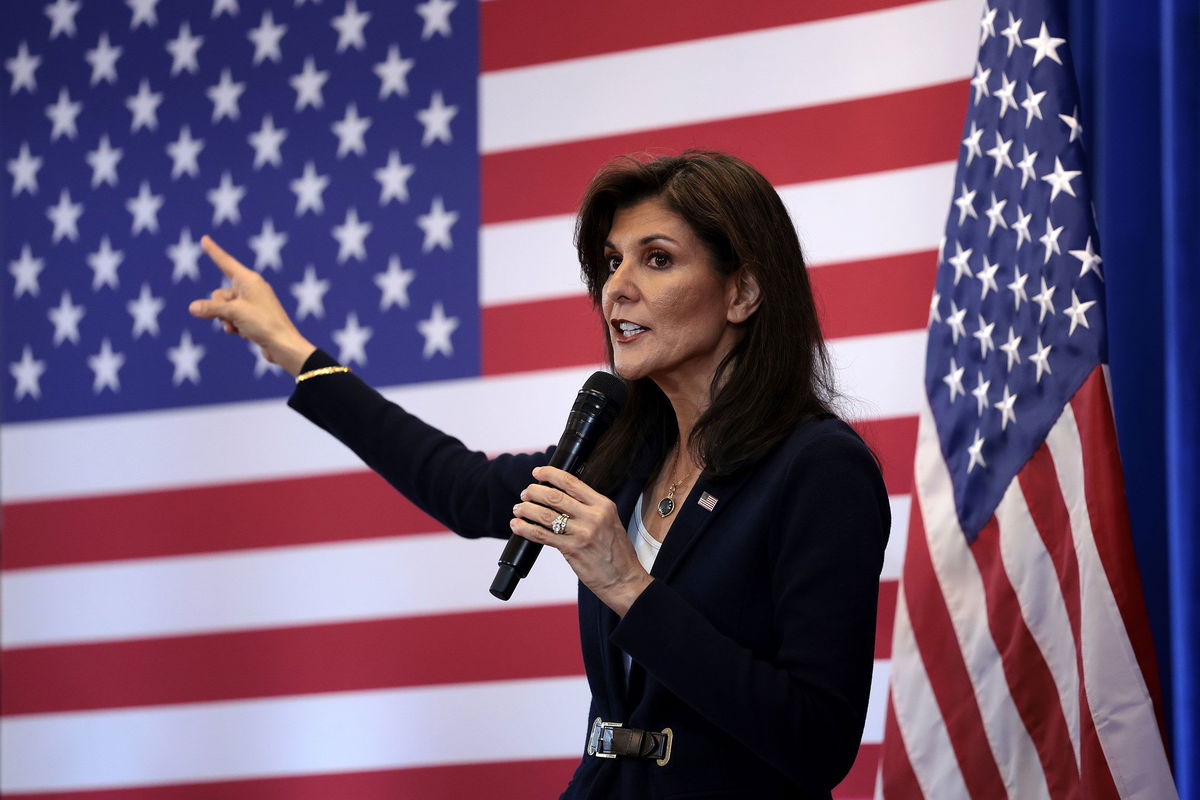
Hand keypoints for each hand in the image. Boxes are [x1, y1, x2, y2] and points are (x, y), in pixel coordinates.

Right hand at [188, 236, 315, 375]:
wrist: (283, 346)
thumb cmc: (264, 324)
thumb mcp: (234, 313)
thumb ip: (211, 308)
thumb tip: (193, 308)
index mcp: (249, 280)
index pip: (226, 262)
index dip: (214, 251)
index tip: (204, 239)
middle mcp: (251, 289)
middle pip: (219, 294)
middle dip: (219, 309)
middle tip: (232, 318)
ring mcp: (251, 304)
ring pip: (224, 309)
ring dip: (227, 321)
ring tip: (240, 328)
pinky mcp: (252, 318)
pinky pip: (232, 319)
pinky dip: (234, 327)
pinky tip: (245, 334)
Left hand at [511, 466, 651, 615]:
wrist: (625, 580)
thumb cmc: (617, 553)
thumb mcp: (610, 522)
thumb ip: (589, 509)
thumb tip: (561, 498)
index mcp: (604, 505)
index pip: (572, 482)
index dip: (550, 474)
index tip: (538, 472)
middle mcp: (593, 516)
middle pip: (555, 496)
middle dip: (534, 492)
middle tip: (526, 492)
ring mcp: (582, 533)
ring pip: (545, 514)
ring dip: (526, 509)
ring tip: (519, 508)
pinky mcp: (571, 549)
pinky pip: (542, 535)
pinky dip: (525, 529)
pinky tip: (518, 526)